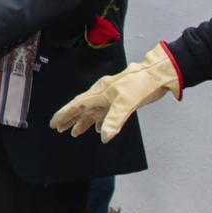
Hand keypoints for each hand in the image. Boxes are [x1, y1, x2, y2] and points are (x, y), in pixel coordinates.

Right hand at [51, 45, 182, 142]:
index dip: (64, 115)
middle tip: (59, 129)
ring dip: (83, 122)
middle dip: (70, 119)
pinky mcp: (120, 100)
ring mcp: (110, 97)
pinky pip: (104, 113)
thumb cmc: (141, 84)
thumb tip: (104, 137)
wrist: (157, 75)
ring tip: (75, 133)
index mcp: (99, 93)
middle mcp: (102, 94)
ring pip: (92, 112)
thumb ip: (114, 120)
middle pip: (81, 108)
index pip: (77, 105)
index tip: (54, 123)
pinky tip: (99, 129)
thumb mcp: (127, 103)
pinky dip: (99, 121)